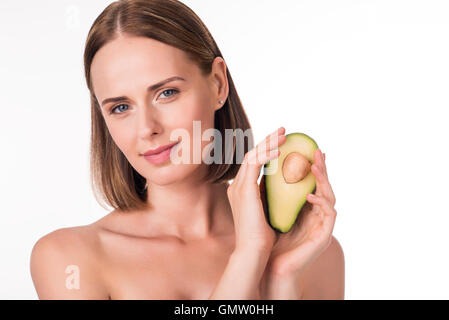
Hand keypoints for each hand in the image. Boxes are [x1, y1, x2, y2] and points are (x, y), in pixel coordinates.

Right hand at [227, 127, 286, 251]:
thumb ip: (270, 197)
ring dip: (268, 143)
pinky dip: (266, 155)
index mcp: (242, 191)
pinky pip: (255, 164)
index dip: (266, 150)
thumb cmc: (263, 237)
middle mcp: (237, 186)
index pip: (253, 163)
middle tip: (283, 131)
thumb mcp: (267, 211)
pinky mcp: (244, 190)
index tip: (281, 142)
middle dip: (267, 141)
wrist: (254, 251)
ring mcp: (238, 187)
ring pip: (252, 155)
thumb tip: (284, 188)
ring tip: (284, 135)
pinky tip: (280, 151)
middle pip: (251, 155)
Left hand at [260, 148, 337, 281]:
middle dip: (321, 167)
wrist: (269, 264)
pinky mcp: (324, 236)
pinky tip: (309, 195)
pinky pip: (329, 214)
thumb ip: (271, 191)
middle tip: (317, 150)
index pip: (311, 181)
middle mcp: (316, 213)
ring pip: (330, 196)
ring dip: (324, 180)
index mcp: (305, 206)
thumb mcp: (269, 208)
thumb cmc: (269, 237)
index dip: (310, 165)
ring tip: (314, 166)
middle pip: (323, 185)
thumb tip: (262, 166)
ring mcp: (321, 224)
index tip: (308, 150)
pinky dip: (321, 203)